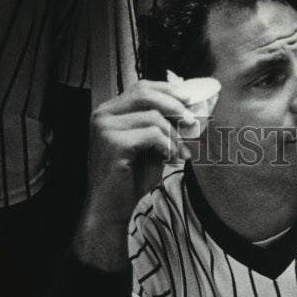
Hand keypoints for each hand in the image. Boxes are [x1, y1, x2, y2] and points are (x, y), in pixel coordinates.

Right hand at [73, 81, 196, 270]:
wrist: (110, 208)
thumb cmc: (129, 181)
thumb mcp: (150, 148)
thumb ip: (163, 128)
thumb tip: (191, 112)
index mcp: (109, 112)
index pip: (142, 87)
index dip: (168, 91)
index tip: (190, 100)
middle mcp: (103, 115)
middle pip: (146, 94)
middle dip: (175, 106)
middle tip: (192, 123)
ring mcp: (105, 128)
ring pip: (153, 117)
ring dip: (174, 136)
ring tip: (181, 154)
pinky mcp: (113, 143)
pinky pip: (152, 135)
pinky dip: (167, 147)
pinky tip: (171, 159)